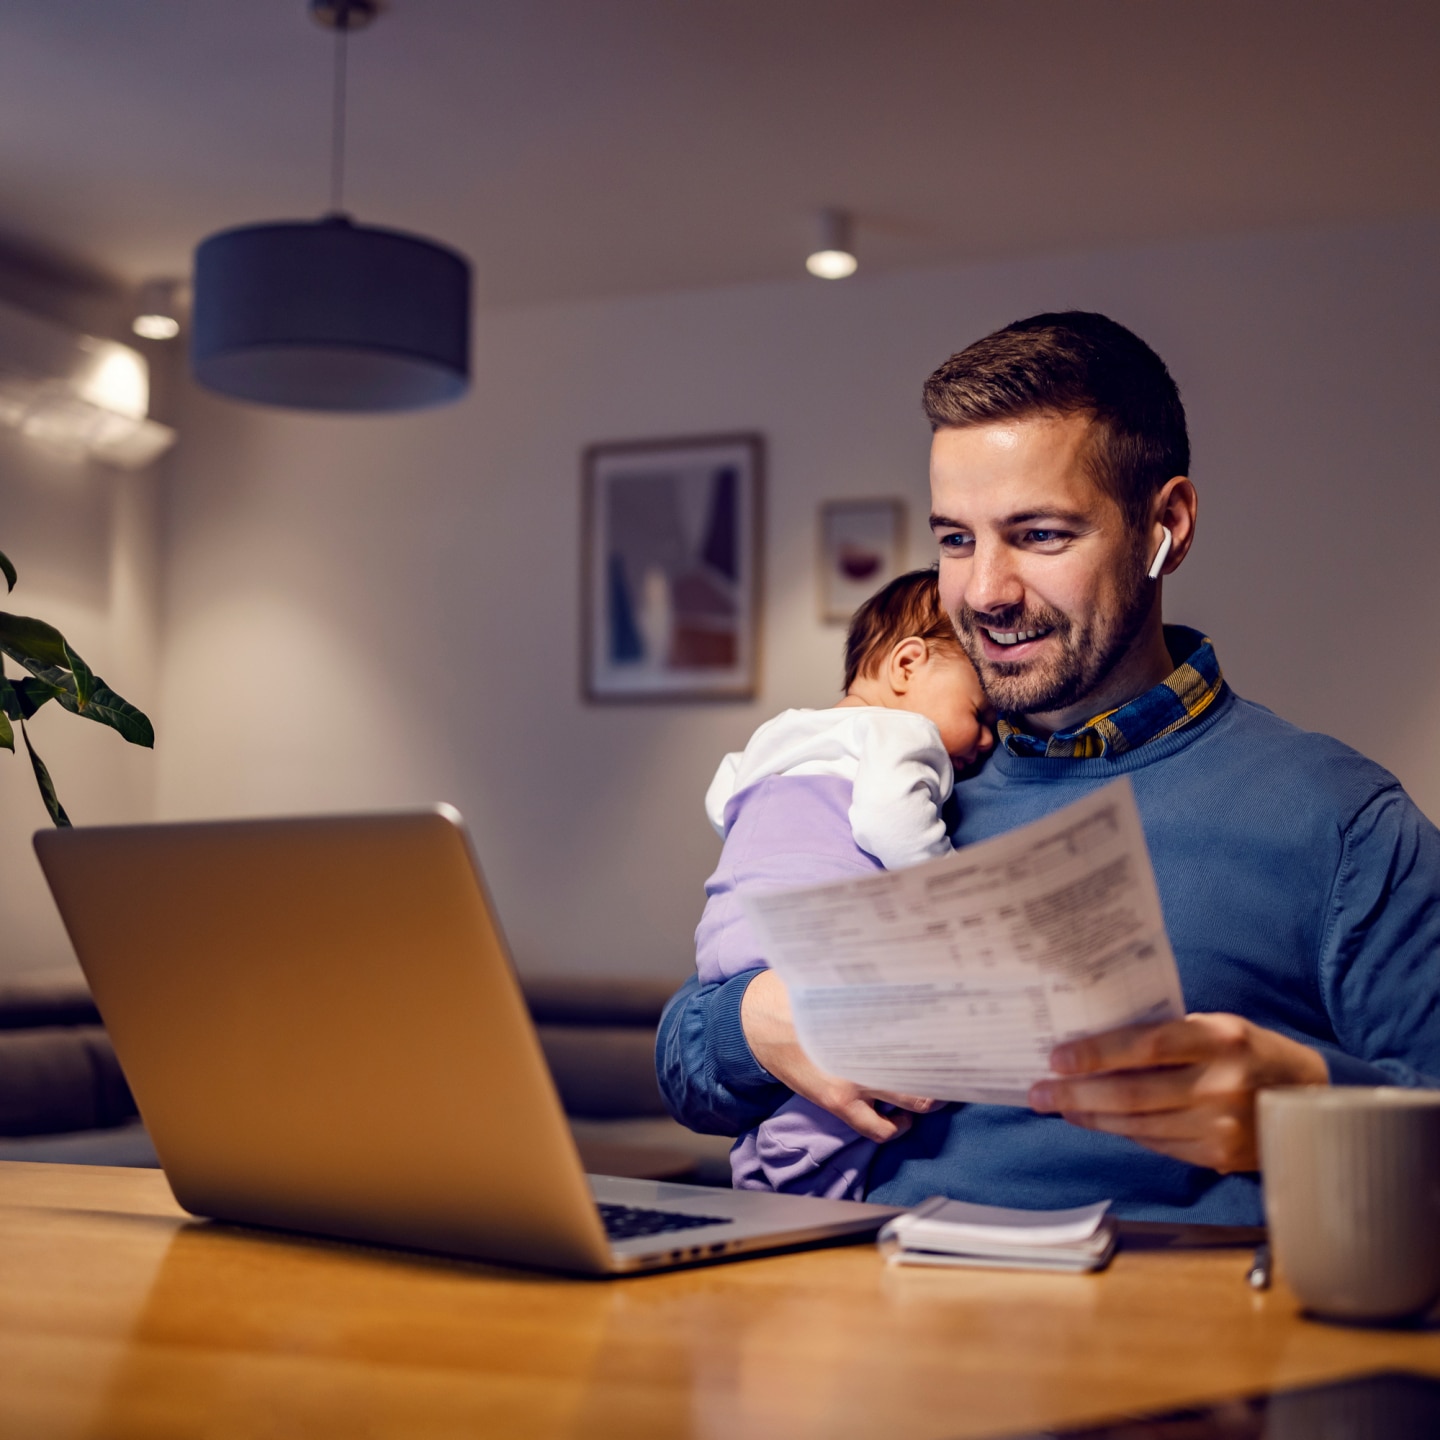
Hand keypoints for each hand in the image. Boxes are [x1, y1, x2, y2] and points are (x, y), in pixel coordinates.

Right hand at [740, 969, 938, 1142]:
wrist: (760, 1021)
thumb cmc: (799, 994)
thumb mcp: (838, 984)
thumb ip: (873, 991)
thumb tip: (908, 978)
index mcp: (872, 1017)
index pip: (927, 1030)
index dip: (950, 1040)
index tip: (960, 1039)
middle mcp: (869, 1049)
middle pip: (929, 1065)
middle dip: (946, 1072)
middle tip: (955, 1070)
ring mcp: (856, 1080)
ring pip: (915, 1100)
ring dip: (928, 1099)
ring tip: (932, 1095)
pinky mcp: (839, 1101)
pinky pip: (879, 1128)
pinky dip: (895, 1126)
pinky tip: (900, 1118)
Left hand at [1028, 1013, 1328, 1172]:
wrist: (1314, 1102)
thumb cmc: (1253, 1053)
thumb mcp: (1219, 1028)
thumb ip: (1168, 1035)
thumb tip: (1098, 1044)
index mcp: (1221, 1040)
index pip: (1147, 1046)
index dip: (1098, 1053)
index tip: (1057, 1058)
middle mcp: (1221, 1086)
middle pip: (1133, 1093)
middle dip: (1077, 1094)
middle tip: (1039, 1092)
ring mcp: (1221, 1127)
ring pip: (1138, 1124)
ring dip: (1091, 1116)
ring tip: (1059, 1106)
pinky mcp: (1218, 1157)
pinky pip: (1156, 1143)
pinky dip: (1123, 1131)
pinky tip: (1098, 1121)